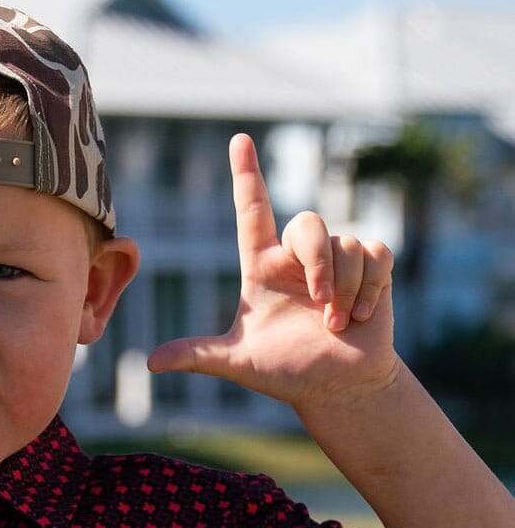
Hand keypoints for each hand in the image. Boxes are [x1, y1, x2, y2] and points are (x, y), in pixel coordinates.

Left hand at [147, 133, 397, 410]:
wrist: (338, 387)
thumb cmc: (289, 371)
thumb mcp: (240, 362)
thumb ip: (199, 357)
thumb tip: (151, 363)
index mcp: (264, 267)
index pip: (253, 211)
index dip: (247, 175)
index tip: (239, 140)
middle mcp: (297, 257)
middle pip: (308, 223)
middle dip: (318, 262)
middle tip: (320, 304)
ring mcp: (337, 259)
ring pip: (347, 245)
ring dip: (345, 289)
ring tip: (338, 323)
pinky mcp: (372, 266)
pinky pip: (376, 254)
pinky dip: (371, 288)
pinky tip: (362, 316)